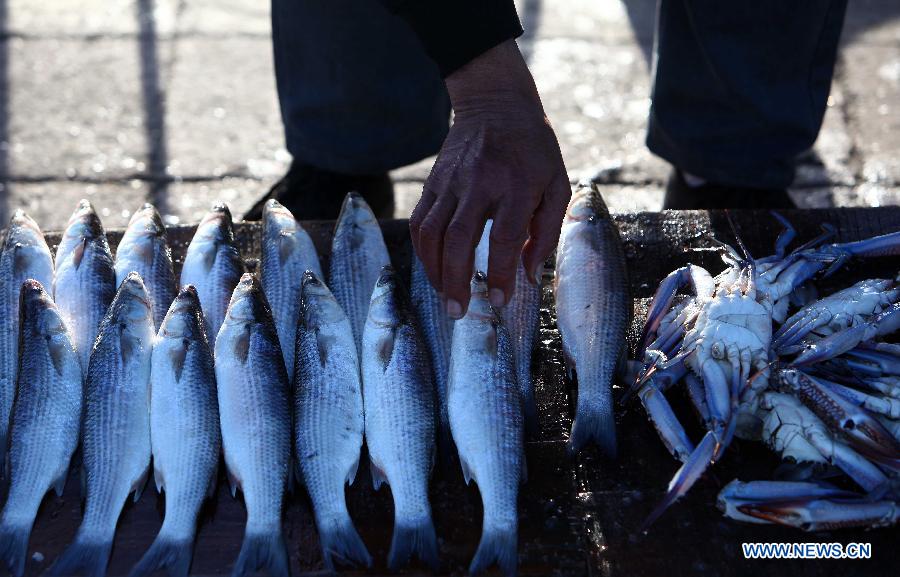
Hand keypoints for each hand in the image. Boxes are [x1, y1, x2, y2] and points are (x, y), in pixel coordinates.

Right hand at [410, 40, 570, 318]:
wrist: (496, 103)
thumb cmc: (534, 150)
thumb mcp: (556, 184)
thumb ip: (547, 230)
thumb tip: (529, 275)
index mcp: (517, 184)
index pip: (504, 237)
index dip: (499, 273)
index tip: (498, 301)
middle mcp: (480, 183)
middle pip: (459, 238)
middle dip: (456, 280)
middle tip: (458, 312)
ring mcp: (451, 181)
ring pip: (433, 232)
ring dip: (435, 270)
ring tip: (444, 298)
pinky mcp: (433, 182)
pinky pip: (420, 221)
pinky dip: (423, 251)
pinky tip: (433, 270)